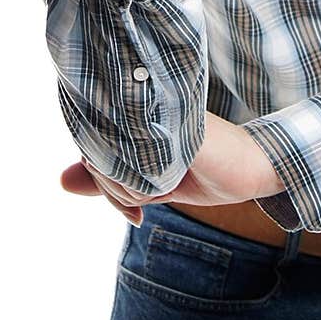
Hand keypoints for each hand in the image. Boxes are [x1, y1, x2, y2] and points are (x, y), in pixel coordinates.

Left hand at [60, 113, 285, 223]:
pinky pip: (136, 165)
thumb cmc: (210, 170)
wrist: (259, 169)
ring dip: (124, 192)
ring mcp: (161, 115)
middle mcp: (145, 107)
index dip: (100, 178)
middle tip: (136, 212)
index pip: (93, 139)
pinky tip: (159, 194)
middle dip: (110, 190)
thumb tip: (61, 179)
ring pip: (112, 159)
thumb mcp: (152, 180)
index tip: (129, 207)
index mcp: (139, 112)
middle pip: (96, 149)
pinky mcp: (179, 130)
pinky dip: (138, 186)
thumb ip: (110, 177)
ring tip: (147, 204)